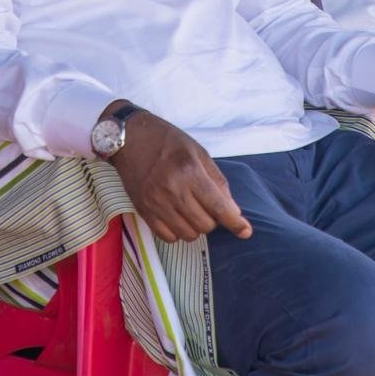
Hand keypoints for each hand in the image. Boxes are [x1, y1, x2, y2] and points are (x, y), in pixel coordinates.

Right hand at [108, 109, 251, 242]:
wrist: (128, 138)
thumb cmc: (167, 140)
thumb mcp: (198, 152)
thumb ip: (217, 181)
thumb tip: (233, 210)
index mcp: (189, 172)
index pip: (218, 206)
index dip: (235, 223)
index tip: (246, 232)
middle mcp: (172, 190)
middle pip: (205, 225)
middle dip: (213, 219)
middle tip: (207, 204)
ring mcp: (155, 203)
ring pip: (188, 234)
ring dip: (195, 226)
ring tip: (191, 209)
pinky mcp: (143, 211)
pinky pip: (168, 237)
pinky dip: (178, 231)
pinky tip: (177, 216)